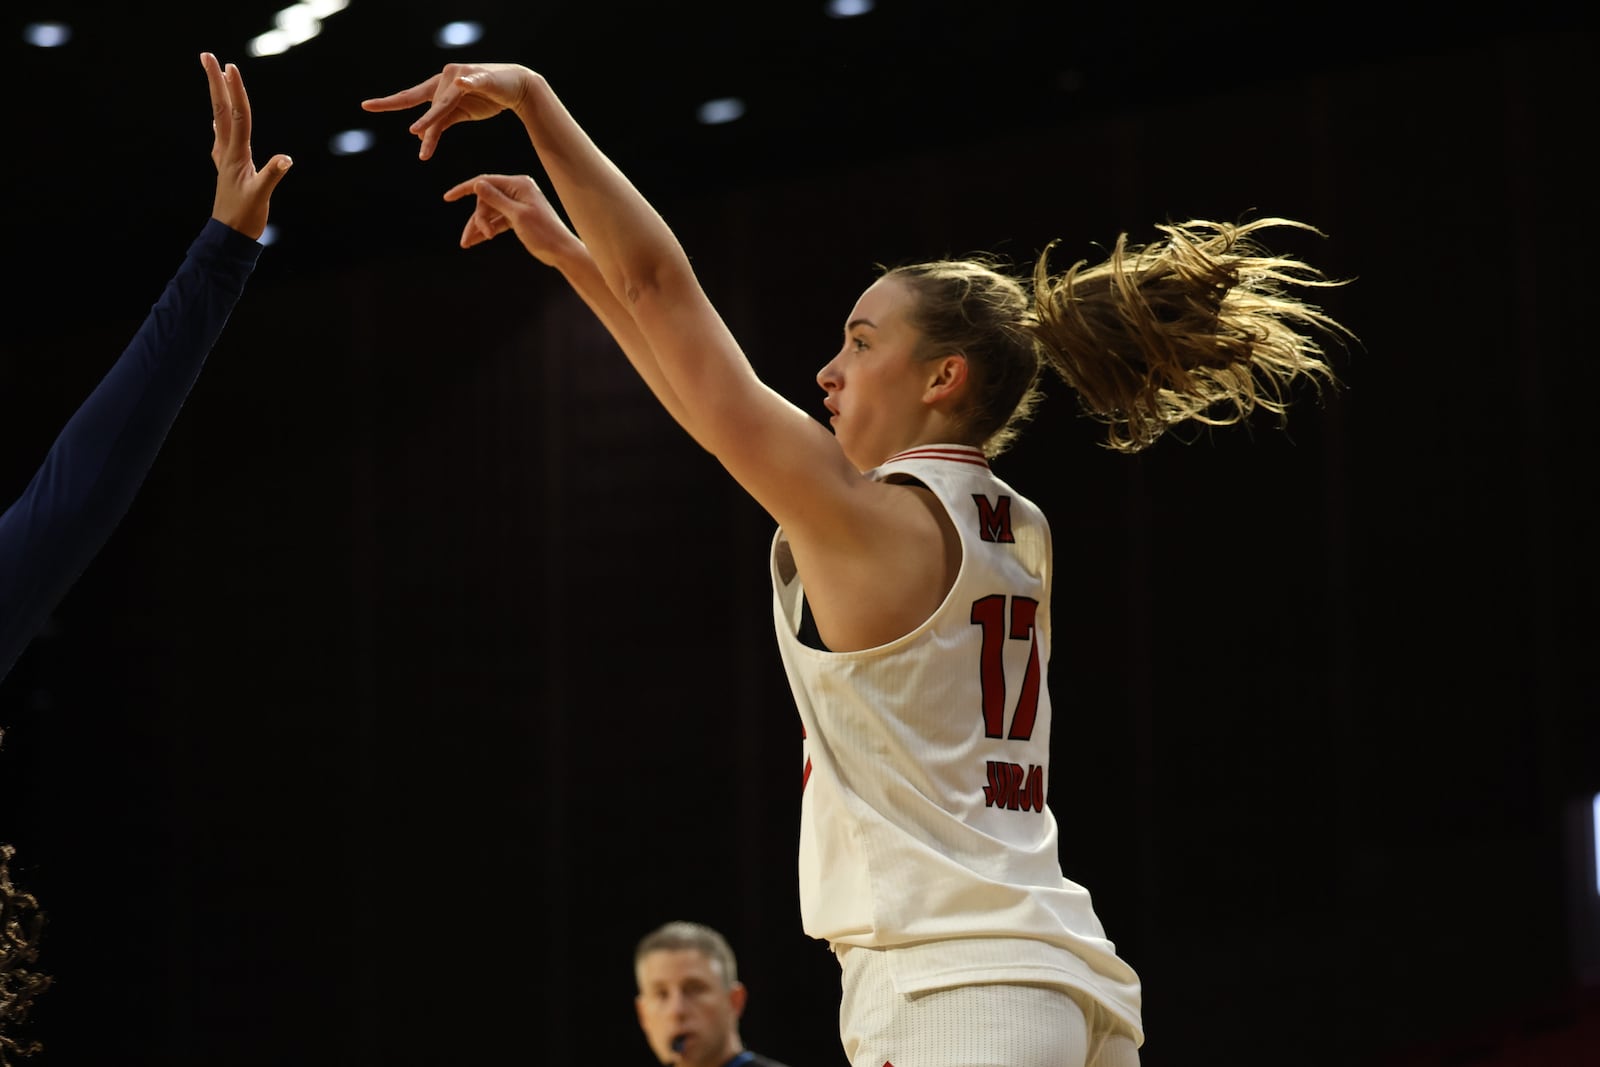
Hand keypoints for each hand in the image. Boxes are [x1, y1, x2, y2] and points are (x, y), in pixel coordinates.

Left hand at [204, 52, 291, 239]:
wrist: (228, 237)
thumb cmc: (245, 218)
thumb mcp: (261, 198)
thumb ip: (272, 176)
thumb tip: (286, 158)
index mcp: (237, 154)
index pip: (238, 115)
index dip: (235, 91)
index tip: (231, 66)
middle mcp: (227, 151)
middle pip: (222, 109)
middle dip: (215, 82)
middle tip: (207, 56)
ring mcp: (225, 159)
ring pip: (220, 119)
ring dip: (217, 96)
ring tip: (214, 77)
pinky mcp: (227, 168)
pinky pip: (222, 137)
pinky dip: (220, 122)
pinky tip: (217, 121)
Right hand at [361, 63, 535, 160]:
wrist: (515, 85)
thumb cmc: (504, 81)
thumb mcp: (493, 82)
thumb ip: (476, 82)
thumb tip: (461, 81)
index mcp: (452, 76)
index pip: (437, 101)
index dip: (426, 116)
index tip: (414, 131)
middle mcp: (445, 85)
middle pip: (418, 100)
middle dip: (392, 104)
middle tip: (368, 105)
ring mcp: (448, 97)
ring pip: (431, 118)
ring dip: (425, 134)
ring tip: (423, 155)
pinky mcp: (455, 109)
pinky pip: (440, 123)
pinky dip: (432, 135)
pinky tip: (425, 145)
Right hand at [443, 174, 582, 264]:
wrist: (561, 251)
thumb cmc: (543, 232)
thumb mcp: (517, 216)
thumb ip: (496, 199)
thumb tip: (477, 184)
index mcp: (519, 184)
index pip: (485, 182)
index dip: (465, 189)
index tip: (447, 198)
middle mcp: (517, 191)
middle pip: (485, 200)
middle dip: (478, 218)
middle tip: (478, 235)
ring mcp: (517, 204)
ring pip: (489, 213)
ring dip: (479, 227)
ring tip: (466, 243)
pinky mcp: (517, 217)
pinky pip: (496, 221)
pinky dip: (487, 230)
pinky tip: (474, 241)